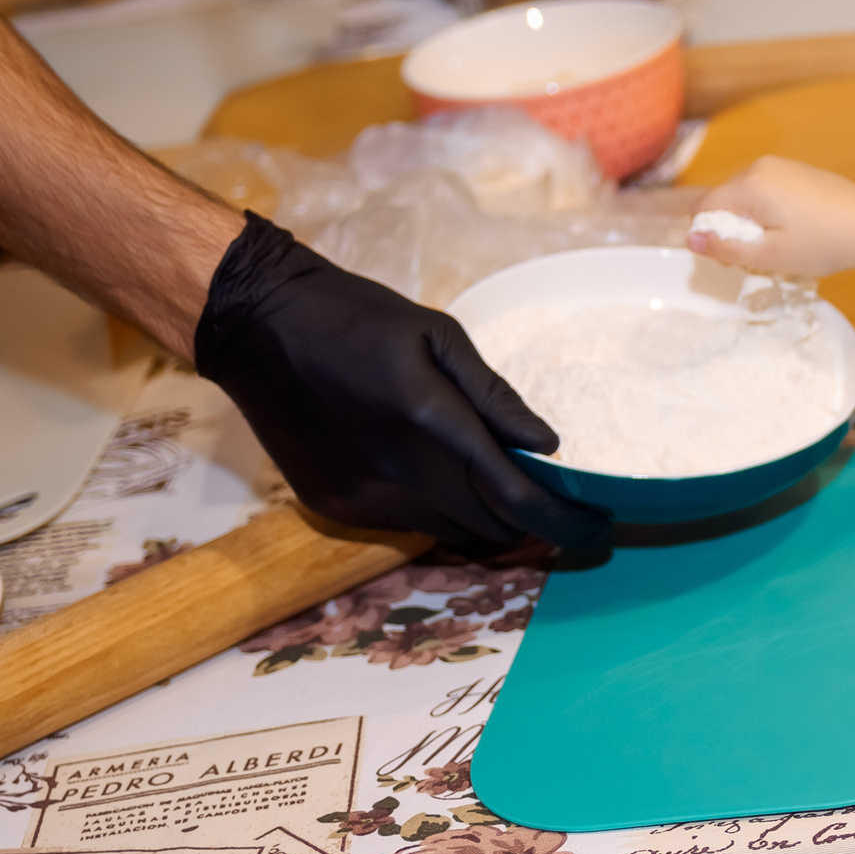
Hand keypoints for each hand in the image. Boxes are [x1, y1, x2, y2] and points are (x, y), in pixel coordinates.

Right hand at [194, 215, 610, 554]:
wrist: (258, 328)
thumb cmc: (360, 319)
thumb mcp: (438, 337)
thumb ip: (495, 396)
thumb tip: (549, 444)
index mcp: (435, 426)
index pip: (518, 501)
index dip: (565, 524)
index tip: (597, 528)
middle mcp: (402, 475)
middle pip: (491, 529)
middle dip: (531, 526)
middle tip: (556, 505)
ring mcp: (365, 498)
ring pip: (451, 534)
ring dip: (483, 520)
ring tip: (497, 488)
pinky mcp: (335, 507)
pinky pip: (407, 526)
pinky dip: (435, 511)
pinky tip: (432, 475)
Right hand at [684, 156, 854, 276]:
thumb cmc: (824, 244)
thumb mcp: (771, 255)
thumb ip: (727, 248)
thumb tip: (690, 240)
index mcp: (750, 185)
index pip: (703, 208)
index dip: (709, 236)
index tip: (736, 258)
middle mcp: (760, 167)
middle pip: (724, 201)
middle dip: (733, 230)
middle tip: (764, 256)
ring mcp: (780, 165)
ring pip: (745, 198)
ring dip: (752, 223)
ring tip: (783, 244)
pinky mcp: (796, 170)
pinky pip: (766, 192)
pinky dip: (770, 212)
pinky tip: (796, 230)